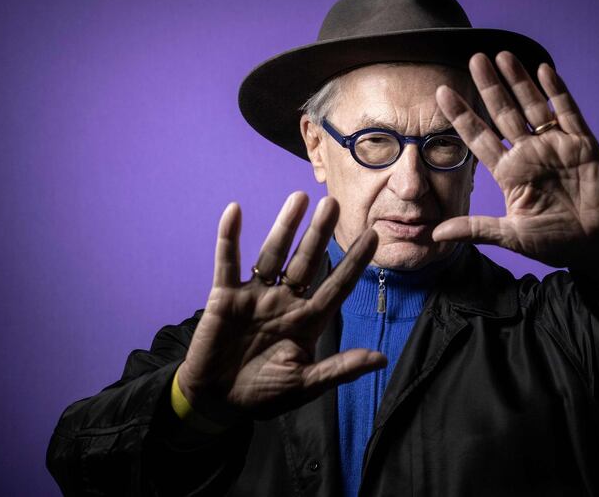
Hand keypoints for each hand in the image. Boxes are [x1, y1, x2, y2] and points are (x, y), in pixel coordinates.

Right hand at [177, 192, 385, 422]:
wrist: (218, 400)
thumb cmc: (263, 394)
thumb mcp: (304, 385)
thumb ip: (339, 369)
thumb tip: (381, 360)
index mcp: (307, 320)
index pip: (337, 285)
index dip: (354, 262)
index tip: (373, 236)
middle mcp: (285, 301)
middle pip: (307, 261)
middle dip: (320, 234)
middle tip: (335, 204)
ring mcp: (255, 296)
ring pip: (272, 254)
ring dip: (284, 226)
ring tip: (299, 198)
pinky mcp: (225, 297)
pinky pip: (228, 262)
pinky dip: (229, 237)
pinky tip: (235, 211)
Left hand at [433, 51, 598, 276]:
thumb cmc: (555, 241)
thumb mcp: (511, 236)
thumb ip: (476, 229)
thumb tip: (436, 234)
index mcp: (510, 173)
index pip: (479, 138)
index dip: (462, 116)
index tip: (441, 94)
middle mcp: (530, 154)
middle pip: (504, 113)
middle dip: (489, 87)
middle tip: (474, 59)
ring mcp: (556, 146)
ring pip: (533, 106)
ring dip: (519, 81)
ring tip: (502, 56)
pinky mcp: (583, 144)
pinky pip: (568, 112)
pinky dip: (557, 92)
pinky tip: (543, 70)